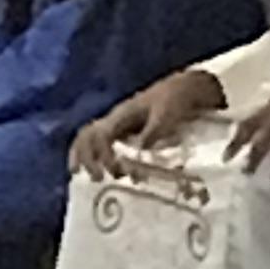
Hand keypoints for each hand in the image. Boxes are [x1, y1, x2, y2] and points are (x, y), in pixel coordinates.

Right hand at [74, 68, 220, 178]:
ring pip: (91, 141)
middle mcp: (115, 121)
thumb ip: (152, 132)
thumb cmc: (174, 100)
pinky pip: (105, 146)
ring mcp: (119, 126)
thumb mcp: (165, 116)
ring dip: (91, 160)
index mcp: (121, 114)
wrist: (183, 89)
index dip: (103, 155)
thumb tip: (138, 151)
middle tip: (97, 179)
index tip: (116, 170)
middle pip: (86, 136)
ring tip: (101, 179)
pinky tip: (110, 174)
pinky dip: (101, 160)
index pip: (100, 136)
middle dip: (86, 158)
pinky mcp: (126, 133)